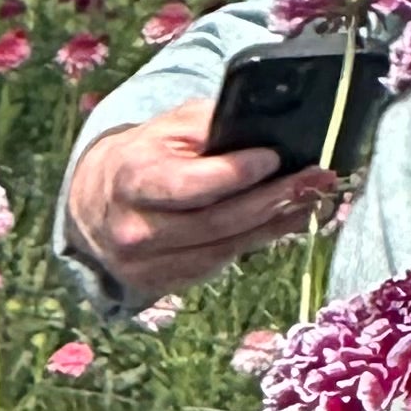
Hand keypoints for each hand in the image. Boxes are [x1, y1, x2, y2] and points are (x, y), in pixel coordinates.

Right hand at [64, 94, 341, 301]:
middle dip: (272, 200)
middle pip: (216, 222)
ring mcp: (147, 264)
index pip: (191, 185)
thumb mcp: (168, 127)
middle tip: (315, 179)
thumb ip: (210, 126)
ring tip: (312, 200)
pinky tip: (284, 222)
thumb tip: (265, 126)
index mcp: (133, 181)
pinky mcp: (162, 284)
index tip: (274, 157)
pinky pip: (218, 265)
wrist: (95, 206)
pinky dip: (255, 243)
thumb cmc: (144, 156)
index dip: (236, 174)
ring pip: (223, 249)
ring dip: (274, 225)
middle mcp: (136, 230)